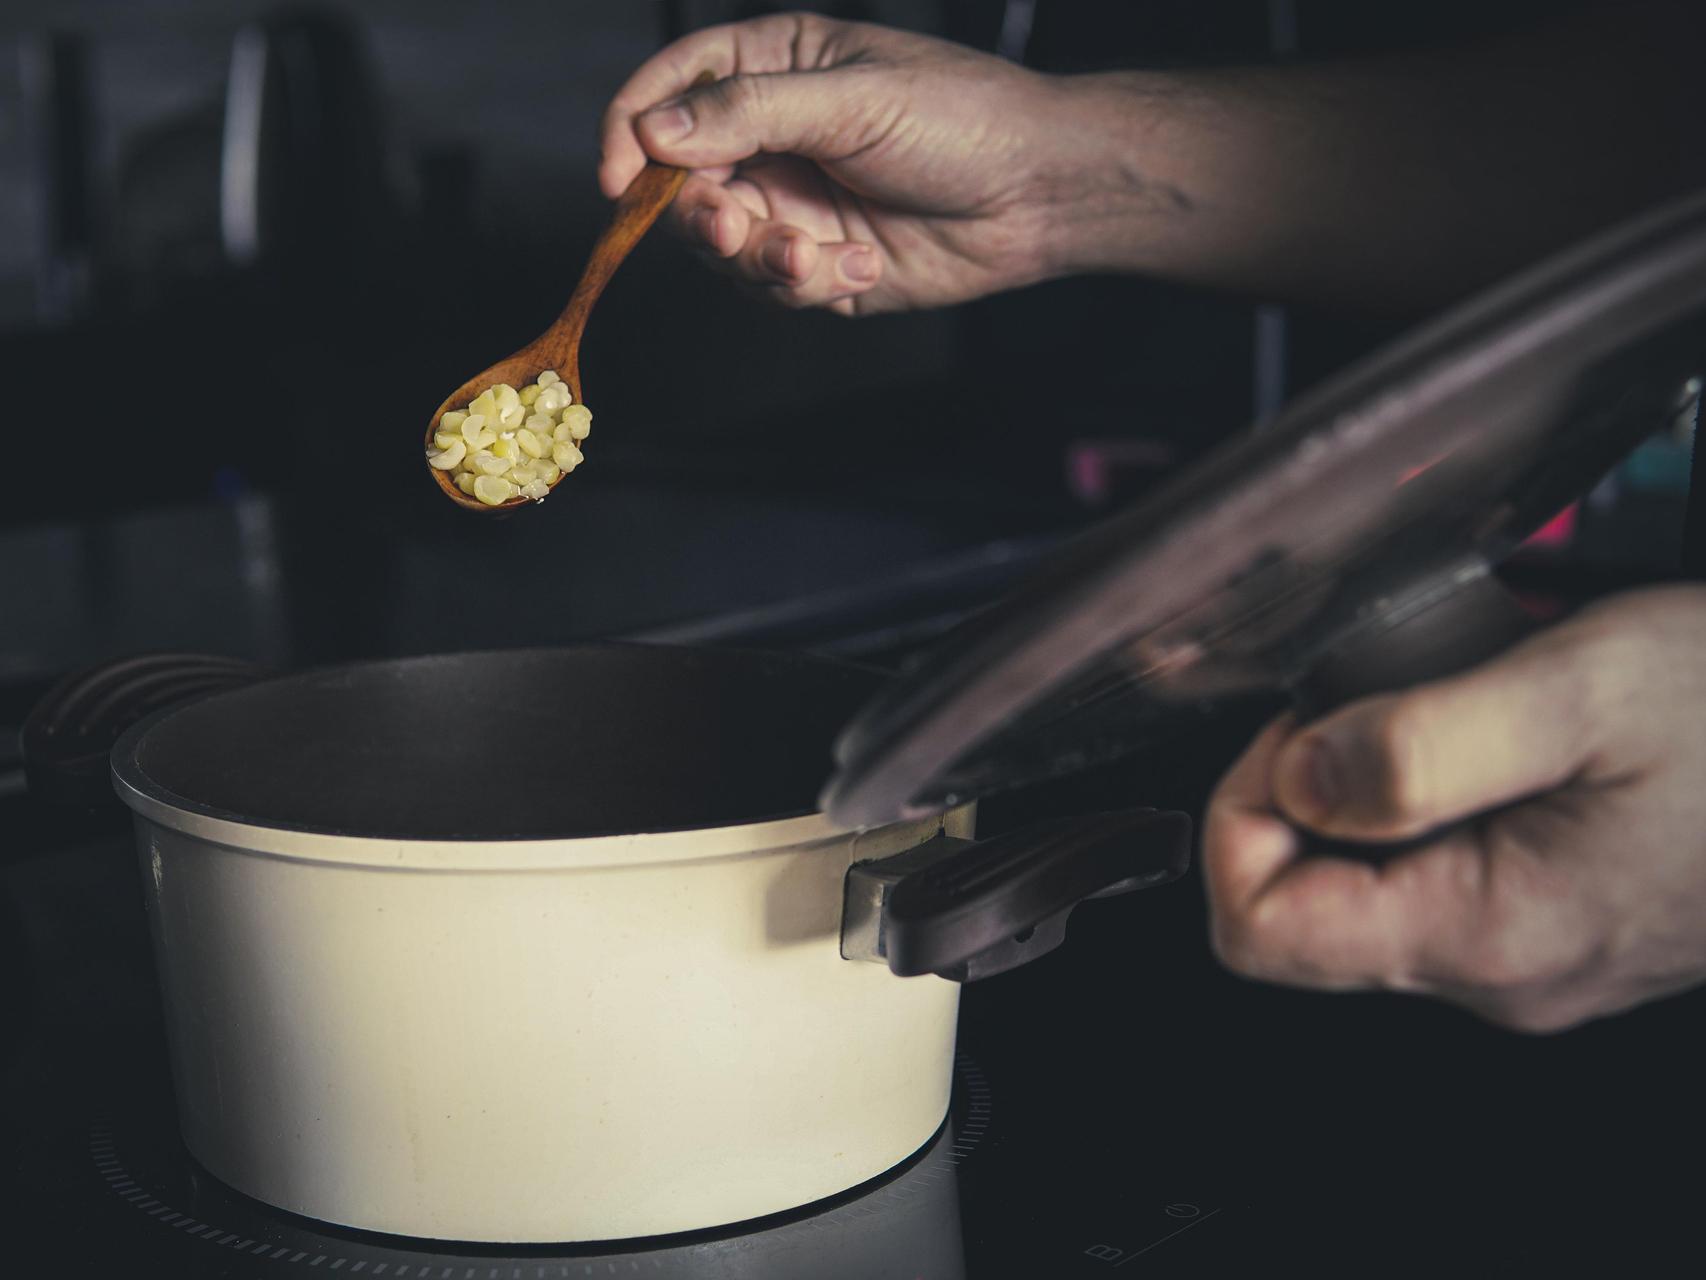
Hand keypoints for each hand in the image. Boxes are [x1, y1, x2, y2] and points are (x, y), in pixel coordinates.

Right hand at [598, 13, 1072, 314]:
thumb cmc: (961, 119)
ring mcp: (792, 204)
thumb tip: (655, 131)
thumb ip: (749, 112)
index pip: (670, 91)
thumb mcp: (851, 99)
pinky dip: (808, 285)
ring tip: (810, 257)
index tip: (616, 179)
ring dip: (759, 260)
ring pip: (722, 247)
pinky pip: (774, 288)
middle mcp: (772, 137)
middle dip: (702, 216)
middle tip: (734, 230)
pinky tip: (862, 268)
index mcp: (773, 68)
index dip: (630, 131)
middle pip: (681, 182)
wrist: (1039, 195)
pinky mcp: (818, 267)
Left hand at [1204, 586, 1705, 1031]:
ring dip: (1376, 789)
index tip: (1296, 737)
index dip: (1240, 818)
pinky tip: (1496, 742)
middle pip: (1302, 907)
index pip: (1258, 930)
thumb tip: (1296, 781)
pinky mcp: (1553, 925)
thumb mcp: (1579, 691)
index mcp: (1487, 934)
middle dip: (1307, 791)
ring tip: (1457, 712)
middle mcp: (1496, 973)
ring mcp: (1527, 958)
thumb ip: (1419, 745)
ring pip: (1366, 887)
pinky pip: (1435, 875)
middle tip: (1377, 703)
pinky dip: (1431, 799)